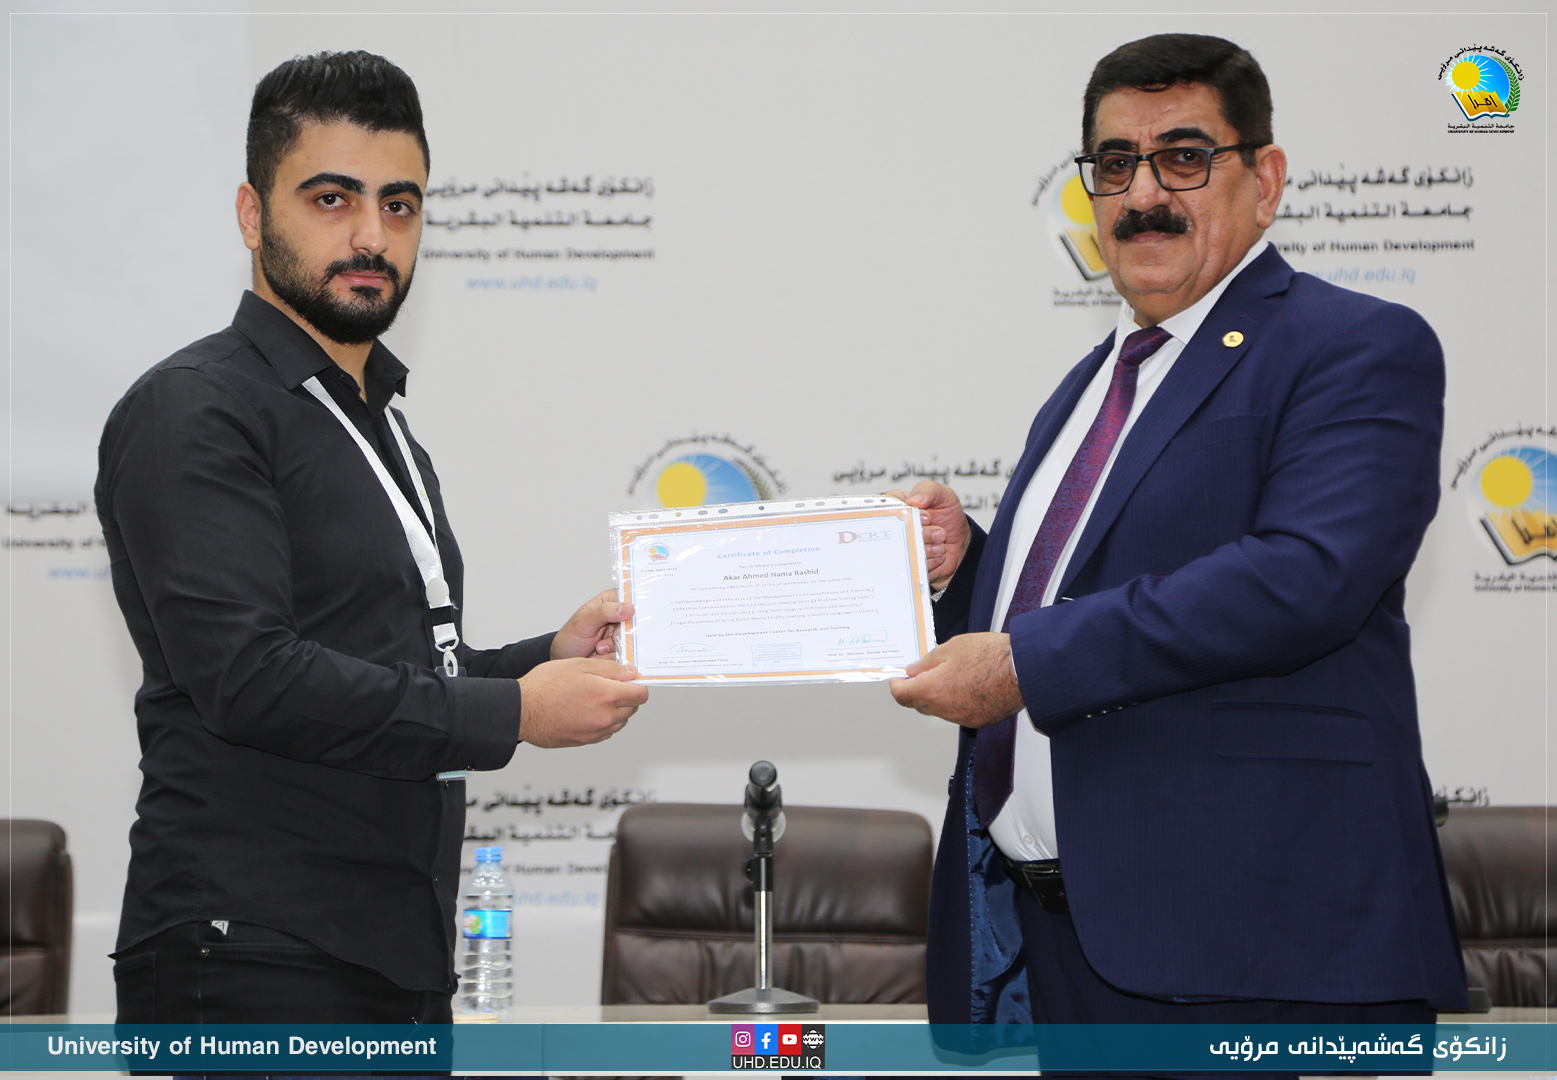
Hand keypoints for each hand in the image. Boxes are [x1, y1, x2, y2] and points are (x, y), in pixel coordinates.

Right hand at [517, 657, 647, 747]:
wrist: (521, 710)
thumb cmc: (545, 685)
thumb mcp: (579, 664)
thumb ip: (610, 669)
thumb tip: (630, 672)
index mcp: (606, 696)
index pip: (641, 694)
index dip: (637, 685)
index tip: (630, 680)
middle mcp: (604, 718)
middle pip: (632, 709)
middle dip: (626, 696)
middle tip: (608, 686)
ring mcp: (595, 732)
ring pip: (620, 722)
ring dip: (615, 710)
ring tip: (594, 698)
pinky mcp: (585, 741)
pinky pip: (605, 732)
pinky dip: (602, 722)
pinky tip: (586, 710)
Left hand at [551, 590, 632, 659]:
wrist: (564, 659)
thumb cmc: (570, 637)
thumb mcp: (584, 622)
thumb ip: (604, 612)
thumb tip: (628, 607)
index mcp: (610, 601)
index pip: (631, 600)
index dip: (631, 612)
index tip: (623, 623)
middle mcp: (618, 616)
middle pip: (635, 623)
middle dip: (620, 635)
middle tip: (608, 639)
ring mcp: (620, 633)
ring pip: (632, 640)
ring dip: (615, 647)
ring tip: (599, 647)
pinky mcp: (621, 648)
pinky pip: (627, 653)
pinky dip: (614, 656)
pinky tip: (601, 654)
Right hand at [885, 481, 969, 590]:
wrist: (961, 542)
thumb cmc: (948, 515)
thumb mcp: (944, 495)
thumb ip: (928, 491)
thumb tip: (913, 500)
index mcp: (899, 505)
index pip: (887, 507)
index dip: (907, 514)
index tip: (927, 517)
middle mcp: (897, 526)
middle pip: (897, 532)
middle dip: (923, 533)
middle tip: (938, 531)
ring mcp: (902, 545)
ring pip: (906, 550)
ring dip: (929, 547)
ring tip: (940, 541)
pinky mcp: (908, 562)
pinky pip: (914, 565)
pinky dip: (931, 559)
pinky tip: (938, 553)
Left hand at [889, 633, 1022, 726]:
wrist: (1024, 670)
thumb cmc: (991, 656)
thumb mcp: (951, 648)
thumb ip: (927, 662)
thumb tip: (914, 670)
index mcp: (933, 690)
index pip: (902, 696)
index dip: (896, 686)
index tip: (898, 678)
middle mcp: (945, 710)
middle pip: (919, 704)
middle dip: (917, 689)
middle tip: (922, 673)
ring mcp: (962, 718)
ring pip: (940, 709)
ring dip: (939, 696)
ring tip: (953, 674)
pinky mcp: (979, 720)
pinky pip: (959, 713)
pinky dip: (957, 701)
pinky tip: (968, 684)